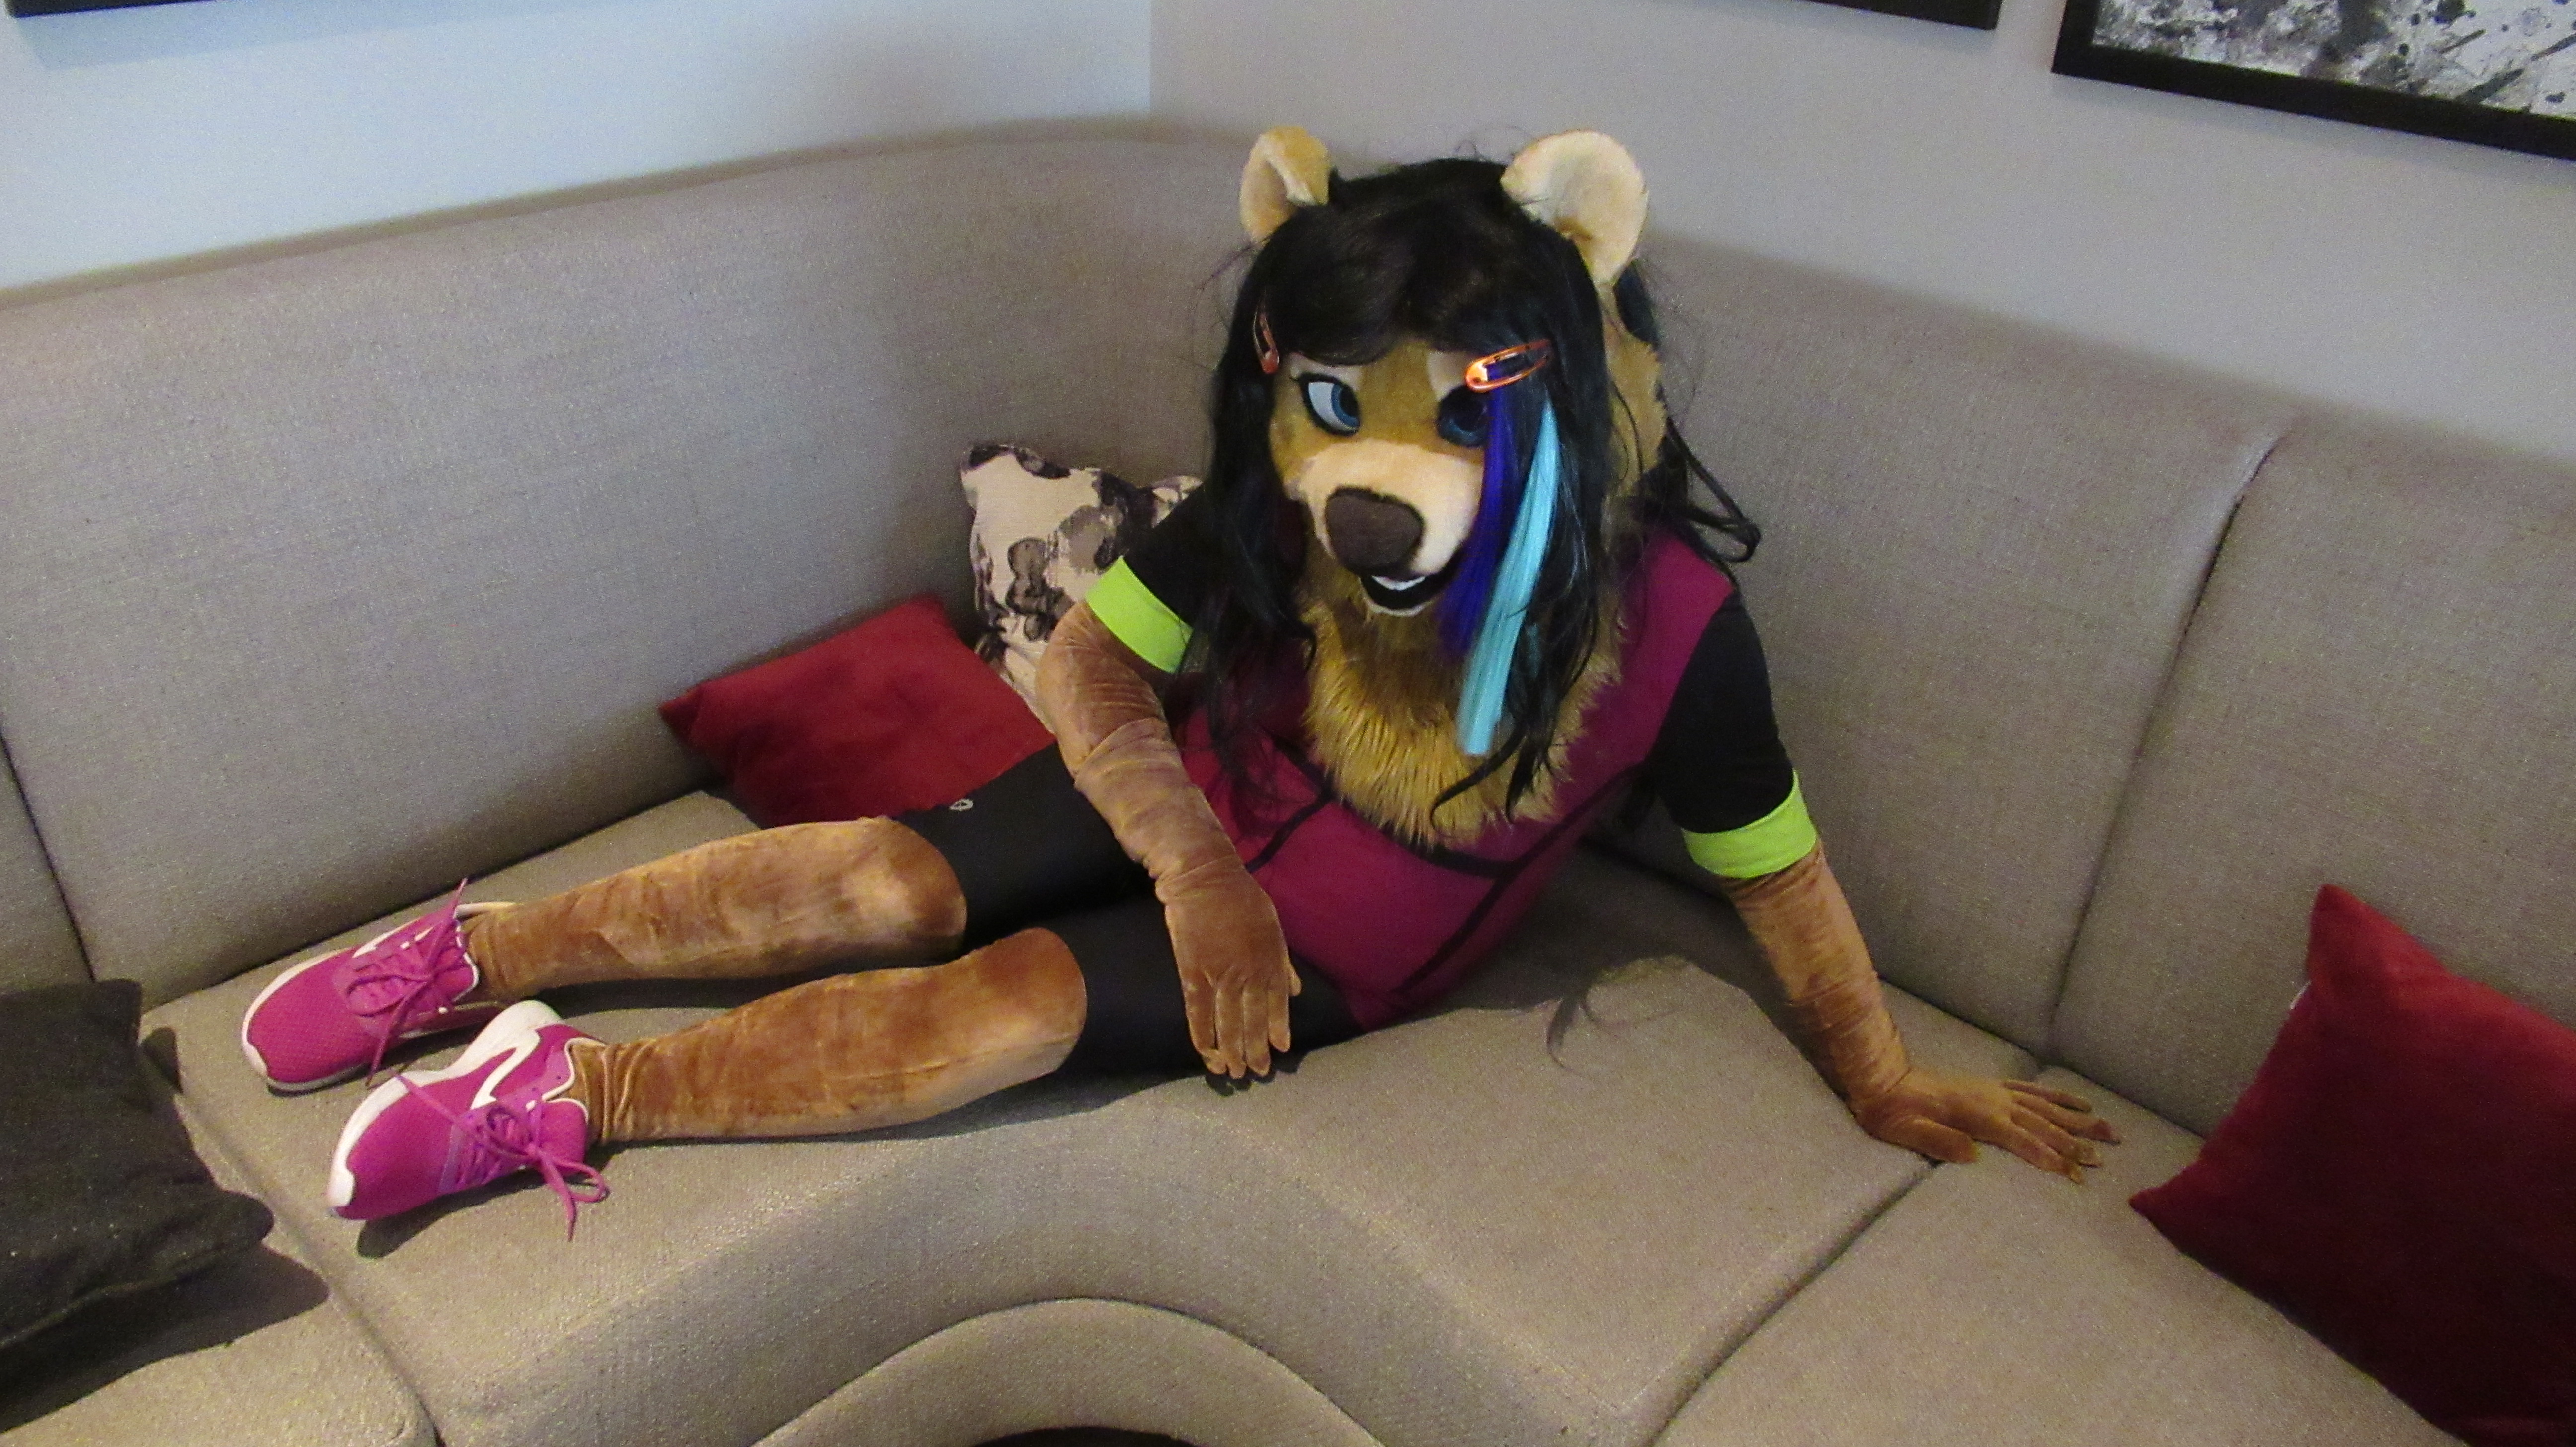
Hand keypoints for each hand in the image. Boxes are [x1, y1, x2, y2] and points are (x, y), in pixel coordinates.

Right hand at [1163, 865, 1300, 1078]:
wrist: (1203, 878)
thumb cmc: (1241, 898)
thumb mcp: (1273, 927)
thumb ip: (1283, 963)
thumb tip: (1296, 991)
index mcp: (1271, 961)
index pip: (1277, 1005)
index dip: (1278, 1030)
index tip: (1279, 1050)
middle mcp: (1249, 973)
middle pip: (1253, 1021)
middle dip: (1255, 1050)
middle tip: (1255, 1072)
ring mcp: (1221, 975)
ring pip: (1227, 1023)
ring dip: (1230, 1051)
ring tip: (1232, 1072)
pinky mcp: (1193, 973)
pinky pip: (1198, 1012)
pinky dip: (1202, 1035)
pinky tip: (1206, 1053)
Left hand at [1851, 1071, 2120, 1179]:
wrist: (1883, 1081)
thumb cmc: (1893, 1114)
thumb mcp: (1906, 1132)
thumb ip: (1937, 1141)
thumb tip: (1972, 1155)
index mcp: (1977, 1116)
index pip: (2022, 1140)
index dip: (2049, 1157)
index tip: (2076, 1174)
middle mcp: (1993, 1101)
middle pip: (2043, 1124)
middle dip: (2076, 1141)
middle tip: (2106, 1156)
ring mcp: (1996, 1092)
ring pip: (2046, 1106)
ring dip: (2079, 1118)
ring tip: (2110, 1129)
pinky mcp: (1993, 1086)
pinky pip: (2034, 1090)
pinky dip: (2059, 1096)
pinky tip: (2080, 1102)